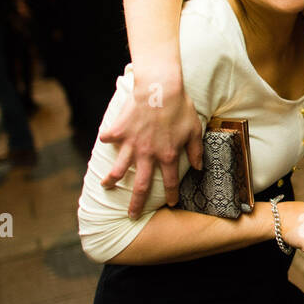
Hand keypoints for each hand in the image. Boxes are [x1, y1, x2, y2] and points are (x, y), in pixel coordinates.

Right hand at [99, 73, 203, 216]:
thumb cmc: (180, 108)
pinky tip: (105, 143)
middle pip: (141, 186)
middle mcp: (148, 155)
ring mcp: (131, 144)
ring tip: (106, 185)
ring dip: (111, 179)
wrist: (160, 87)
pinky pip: (109, 139)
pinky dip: (106, 141)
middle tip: (131, 215)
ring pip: (118, 169)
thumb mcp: (194, 130)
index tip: (171, 204)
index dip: (171, 195)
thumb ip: (196, 151)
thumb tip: (198, 167)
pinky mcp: (119, 131)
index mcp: (168, 156)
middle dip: (136, 204)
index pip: (170, 183)